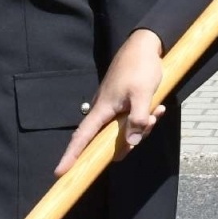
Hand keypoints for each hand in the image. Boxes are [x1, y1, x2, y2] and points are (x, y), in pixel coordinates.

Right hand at [56, 28, 165, 173]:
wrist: (145, 45)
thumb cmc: (140, 68)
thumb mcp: (143, 95)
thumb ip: (137, 119)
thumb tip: (132, 143)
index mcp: (102, 110)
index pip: (82, 137)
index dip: (71, 156)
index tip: (59, 172)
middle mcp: (104, 111)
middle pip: (109, 139)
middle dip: (130, 140)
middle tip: (149, 122)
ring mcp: (114, 107)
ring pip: (124, 130)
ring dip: (141, 126)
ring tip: (156, 111)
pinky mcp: (124, 103)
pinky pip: (132, 119)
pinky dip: (144, 117)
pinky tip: (158, 108)